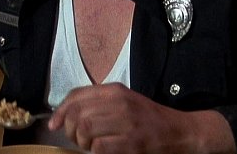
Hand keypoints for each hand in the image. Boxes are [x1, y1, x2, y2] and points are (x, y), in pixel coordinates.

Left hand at [48, 83, 236, 153]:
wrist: (181, 132)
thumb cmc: (149, 119)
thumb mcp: (125, 102)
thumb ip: (99, 103)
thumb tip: (65, 114)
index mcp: (115, 90)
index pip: (76, 95)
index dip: (60, 111)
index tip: (55, 124)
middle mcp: (120, 102)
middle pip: (77, 114)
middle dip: (71, 131)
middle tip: (79, 140)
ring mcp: (127, 122)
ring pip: (85, 130)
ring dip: (82, 143)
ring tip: (90, 147)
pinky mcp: (132, 143)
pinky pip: (99, 147)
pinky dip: (95, 152)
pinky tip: (102, 152)